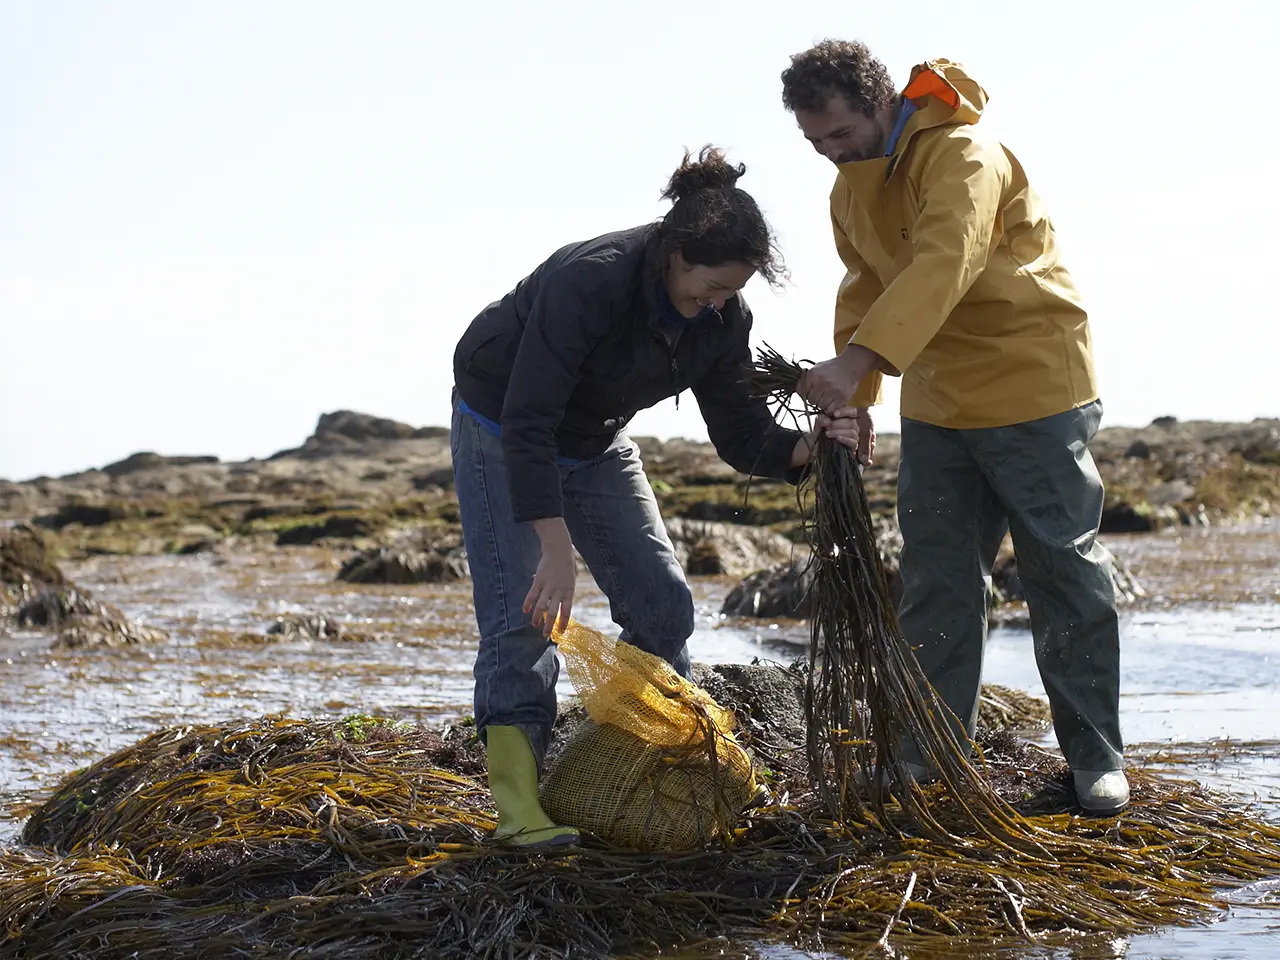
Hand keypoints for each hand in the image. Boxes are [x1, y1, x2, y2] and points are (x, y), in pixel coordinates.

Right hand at [525, 519, 575, 637]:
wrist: (559, 550)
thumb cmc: (566, 567)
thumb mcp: (570, 581)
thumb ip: (564, 594)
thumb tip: (558, 607)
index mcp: (569, 591)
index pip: (567, 611)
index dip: (563, 622)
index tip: (560, 632)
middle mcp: (559, 590)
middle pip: (553, 611)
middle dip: (549, 625)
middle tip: (545, 635)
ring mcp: (548, 585)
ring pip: (541, 605)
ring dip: (537, 616)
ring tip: (534, 624)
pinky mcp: (538, 580)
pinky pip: (532, 594)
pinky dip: (528, 603)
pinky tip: (525, 610)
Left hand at [796, 344, 883, 414]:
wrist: (850, 365)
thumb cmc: (832, 368)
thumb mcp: (816, 368)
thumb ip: (806, 379)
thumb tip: (798, 391)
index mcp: (813, 375)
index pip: (801, 392)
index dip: (806, 394)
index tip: (811, 393)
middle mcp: (821, 382)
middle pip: (811, 401)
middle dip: (815, 400)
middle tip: (821, 396)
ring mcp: (832, 390)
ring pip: (820, 406)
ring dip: (823, 404)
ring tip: (828, 398)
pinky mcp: (841, 397)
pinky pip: (831, 409)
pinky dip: (831, 408)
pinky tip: (833, 402)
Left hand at [816, 407, 875, 465]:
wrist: (818, 442)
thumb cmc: (822, 429)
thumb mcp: (820, 421)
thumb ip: (823, 418)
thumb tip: (827, 422)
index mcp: (847, 416)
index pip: (852, 411)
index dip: (844, 411)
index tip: (835, 414)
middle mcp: (852, 425)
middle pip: (851, 422)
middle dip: (838, 424)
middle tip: (827, 426)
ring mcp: (854, 435)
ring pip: (851, 432)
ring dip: (838, 432)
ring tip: (827, 433)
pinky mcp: (853, 445)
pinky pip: (853, 442)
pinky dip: (845, 439)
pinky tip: (837, 438)